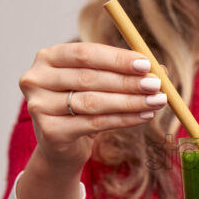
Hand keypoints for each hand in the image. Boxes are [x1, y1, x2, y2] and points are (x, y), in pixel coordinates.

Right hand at [19, 42, 165, 167]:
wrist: (61, 145)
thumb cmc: (83, 106)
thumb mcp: (101, 84)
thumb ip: (125, 73)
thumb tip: (161, 68)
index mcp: (48, 57)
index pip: (85, 53)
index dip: (117, 58)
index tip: (146, 64)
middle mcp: (37, 79)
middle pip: (89, 78)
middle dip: (128, 81)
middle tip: (156, 84)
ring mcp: (39, 106)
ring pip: (94, 102)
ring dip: (130, 102)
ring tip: (156, 101)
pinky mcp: (50, 132)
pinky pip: (95, 124)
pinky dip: (124, 120)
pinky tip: (145, 116)